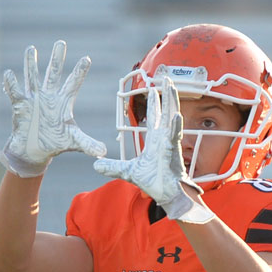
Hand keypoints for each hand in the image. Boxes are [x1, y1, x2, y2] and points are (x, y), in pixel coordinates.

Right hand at [0, 40, 104, 176]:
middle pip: (53, 74)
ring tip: (31, 48)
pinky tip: (9, 73)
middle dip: (57, 59)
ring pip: (33, 77)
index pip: (73, 84)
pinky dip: (11, 83)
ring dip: (31, 64)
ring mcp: (34, 99)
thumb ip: (88, 144)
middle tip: (61, 43)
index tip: (86, 59)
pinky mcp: (20, 105)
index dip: (79, 72)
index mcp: (63, 102)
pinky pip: (15, 92)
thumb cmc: (55, 144)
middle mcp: (49, 96)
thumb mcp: (74, 143)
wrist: (35, 152)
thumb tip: (104, 152)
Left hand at [93, 79, 213, 223]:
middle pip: (165, 111)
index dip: (154, 103)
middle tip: (166, 77)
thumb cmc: (153, 182)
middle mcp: (163, 137)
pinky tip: (176, 116)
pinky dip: (175, 126)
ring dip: (172, 102)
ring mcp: (169, 143)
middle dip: (166, 94)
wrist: (165, 194)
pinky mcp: (173, 152)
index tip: (152, 89)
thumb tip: (95, 165)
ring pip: (172, 117)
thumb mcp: (128, 172)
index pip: (154, 117)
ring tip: (172, 85)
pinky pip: (175, 136)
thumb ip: (113, 166)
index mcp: (155, 140)